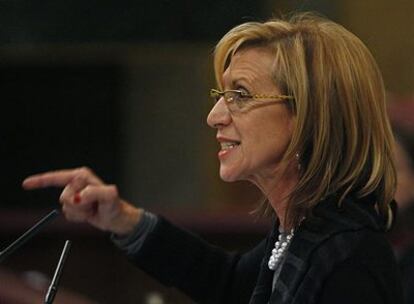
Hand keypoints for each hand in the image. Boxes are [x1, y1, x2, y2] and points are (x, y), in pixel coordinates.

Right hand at [22, 167, 142, 234]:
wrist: (116, 218)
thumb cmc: (115, 205)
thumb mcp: (109, 197)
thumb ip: (94, 193)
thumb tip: (78, 196)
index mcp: (82, 176)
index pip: (57, 177)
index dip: (41, 181)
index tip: (26, 184)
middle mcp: (77, 183)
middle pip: (63, 196)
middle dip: (77, 205)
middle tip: (92, 206)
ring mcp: (76, 195)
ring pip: (65, 207)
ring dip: (79, 212)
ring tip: (91, 210)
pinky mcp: (75, 206)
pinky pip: (68, 215)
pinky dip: (78, 218)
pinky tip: (88, 214)